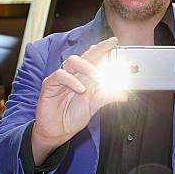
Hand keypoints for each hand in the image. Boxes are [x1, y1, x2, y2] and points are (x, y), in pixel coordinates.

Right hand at [32, 37, 126, 162]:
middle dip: (97, 51)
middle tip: (108, 51)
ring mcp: (61, 78)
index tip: (114, 41)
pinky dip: (71, 80)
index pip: (94, 59)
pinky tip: (80, 89)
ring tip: (96, 77)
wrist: (57, 131)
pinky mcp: (50, 84)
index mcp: (84, 78)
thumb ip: (107, 97)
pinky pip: (60, 75)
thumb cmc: (72, 117)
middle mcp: (74, 75)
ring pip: (72, 61)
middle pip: (84, 56)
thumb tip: (124, 93)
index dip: (103, 49)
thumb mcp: (94, 107)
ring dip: (86, 67)